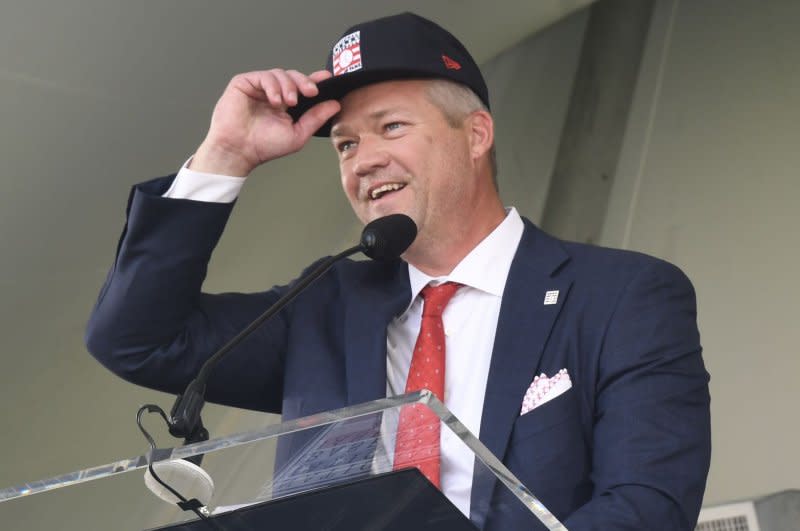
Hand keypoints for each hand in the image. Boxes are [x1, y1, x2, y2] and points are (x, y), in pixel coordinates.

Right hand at [191, 69, 340, 175]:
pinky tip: (275, 100)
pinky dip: (272, 86)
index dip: (314, 80)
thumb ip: (315, 118)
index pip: (302, 87)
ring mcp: (259, 88)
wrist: (239, 150)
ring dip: (288, 86)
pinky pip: (263, 76)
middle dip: (304, 81)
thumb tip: (335, 105)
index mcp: (286, 105)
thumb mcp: (298, 134)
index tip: (327, 78)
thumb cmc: (263, 146)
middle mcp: (273, 94)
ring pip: (279, 74)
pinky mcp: (244, 83)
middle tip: (311, 92)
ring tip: (289, 102)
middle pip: (293, 76)